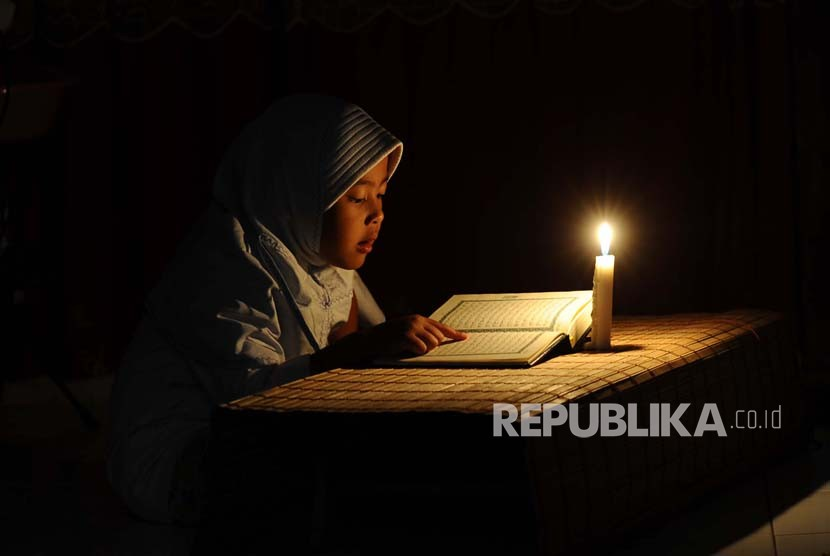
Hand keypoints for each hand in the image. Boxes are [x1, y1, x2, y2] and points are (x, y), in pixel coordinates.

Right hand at [309, 315, 467, 371]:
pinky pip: (422, 349)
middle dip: (432, 346)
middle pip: (439, 338)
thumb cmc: (390, 338)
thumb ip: (423, 333)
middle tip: (417, 347)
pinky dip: (417, 352)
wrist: (371, 340)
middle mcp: (417, 320)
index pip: (442, 326)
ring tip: (411, 348)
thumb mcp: (408, 331)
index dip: (454, 333)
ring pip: (432, 344)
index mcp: (419, 318)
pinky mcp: (406, 336)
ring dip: (424, 350)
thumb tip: (439, 340)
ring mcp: (411, 327)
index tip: (465, 337)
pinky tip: (407, 349)